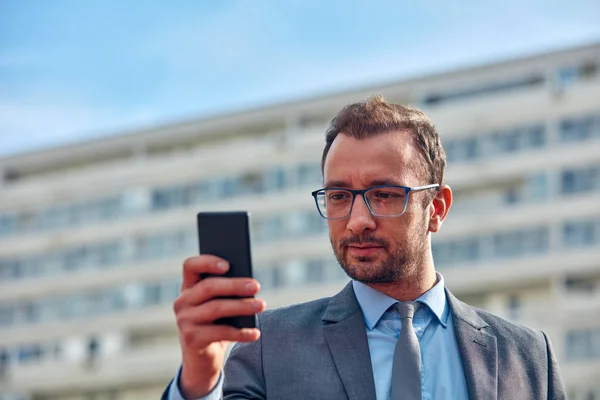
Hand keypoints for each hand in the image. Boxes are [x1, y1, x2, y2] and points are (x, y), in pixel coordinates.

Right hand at [173, 255, 264, 398]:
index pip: (190, 266)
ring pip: (216, 308)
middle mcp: (182, 302)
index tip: (228, 265)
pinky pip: (220, 332)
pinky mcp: (192, 339)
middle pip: (208, 287)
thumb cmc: (215, 323)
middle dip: (235, 285)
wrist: (201, 358)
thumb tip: (249, 285)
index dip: (207, 262)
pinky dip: (241, 333)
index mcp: (188, 287)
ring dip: (242, 306)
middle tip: (256, 286)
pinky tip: (255, 333)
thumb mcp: (217, 305)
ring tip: (261, 305)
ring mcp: (184, 321)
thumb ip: (225, 292)